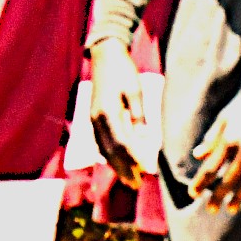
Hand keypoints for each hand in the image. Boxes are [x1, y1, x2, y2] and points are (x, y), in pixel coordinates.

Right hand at [87, 39, 152, 186]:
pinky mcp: (93, 116)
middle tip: (136, 184)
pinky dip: (108, 154)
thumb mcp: (135, 91)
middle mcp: (97, 119)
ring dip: (115, 165)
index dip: (134, 160)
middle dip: (123, 169)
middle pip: (110, 151)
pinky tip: (116, 160)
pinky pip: (99, 142)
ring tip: (128, 178)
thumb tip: (145, 139)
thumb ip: (139, 116)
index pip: (122, 144)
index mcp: (108, 113)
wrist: (104, 55)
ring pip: (103, 148)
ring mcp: (92, 118)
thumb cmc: (123, 70)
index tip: (147, 172)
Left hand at [190, 72, 240, 209]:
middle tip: (211, 209)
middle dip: (218, 196)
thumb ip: (211, 139)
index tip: (192, 193)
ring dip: (239, 198)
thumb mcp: (225, 118)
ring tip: (231, 208)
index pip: (211, 167)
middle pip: (229, 180)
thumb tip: (197, 156)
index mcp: (229, 138)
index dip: (200, 182)